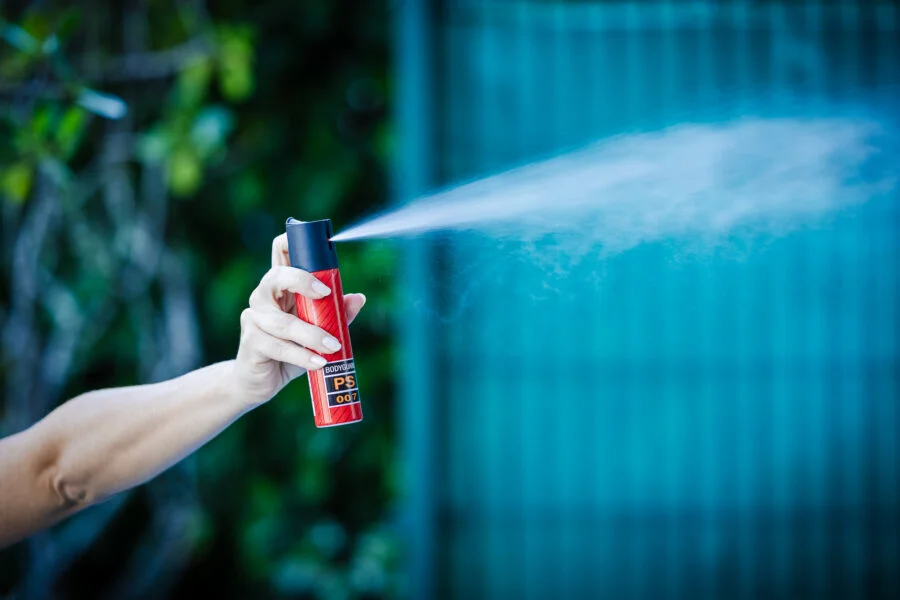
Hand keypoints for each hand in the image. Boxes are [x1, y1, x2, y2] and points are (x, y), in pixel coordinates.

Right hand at [232, 234, 365, 405]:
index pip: (281, 251)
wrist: (259, 381)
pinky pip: (278, 346)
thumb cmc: (290, 350)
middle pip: (276, 275)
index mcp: (281, 286)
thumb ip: (336, 314)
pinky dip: (301, 356)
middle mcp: (263, 296)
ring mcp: (254, 317)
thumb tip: (359, 298)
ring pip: (283, 322)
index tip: (322, 251)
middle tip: (327, 293)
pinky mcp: (250, 341)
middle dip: (302, 280)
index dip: (294, 242)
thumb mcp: (317, 331)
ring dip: (312, 334)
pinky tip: (318, 363)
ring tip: (333, 346)